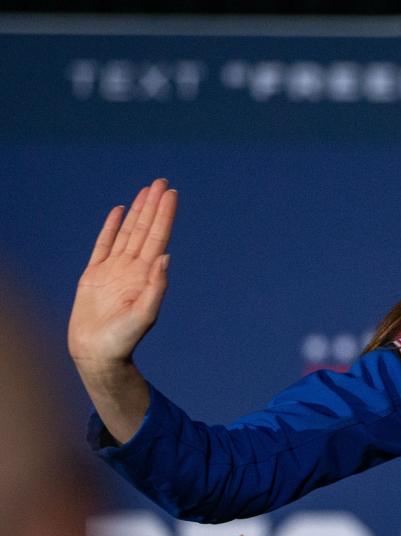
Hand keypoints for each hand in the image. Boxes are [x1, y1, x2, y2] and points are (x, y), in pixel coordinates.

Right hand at [68, 178, 176, 370]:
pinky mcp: (94, 275)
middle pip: (145, 229)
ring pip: (127, 232)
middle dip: (153, 205)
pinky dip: (111, 227)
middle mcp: (132, 268)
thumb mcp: (145, 314)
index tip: (171, 194)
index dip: (164, 215)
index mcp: (146, 275)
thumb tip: (166, 256)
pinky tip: (119, 211)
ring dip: (137, 211)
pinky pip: (103, 245)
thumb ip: (156, 286)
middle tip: (161, 182)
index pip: (158, 237)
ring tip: (146, 190)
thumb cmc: (124, 340)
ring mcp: (113, 270)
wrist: (98, 354)